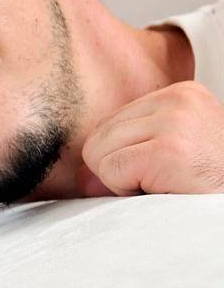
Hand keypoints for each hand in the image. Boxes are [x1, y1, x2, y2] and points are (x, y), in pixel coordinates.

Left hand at [82, 81, 223, 195]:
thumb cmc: (208, 189)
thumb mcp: (171, 159)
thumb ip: (126, 155)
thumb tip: (78, 177)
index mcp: (180, 95)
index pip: (111, 124)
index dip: (125, 159)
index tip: (162, 172)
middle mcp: (177, 99)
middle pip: (98, 136)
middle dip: (120, 170)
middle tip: (164, 183)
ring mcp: (175, 122)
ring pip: (98, 154)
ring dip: (125, 182)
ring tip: (167, 186)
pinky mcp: (169, 150)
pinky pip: (110, 171)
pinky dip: (128, 191)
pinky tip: (165, 192)